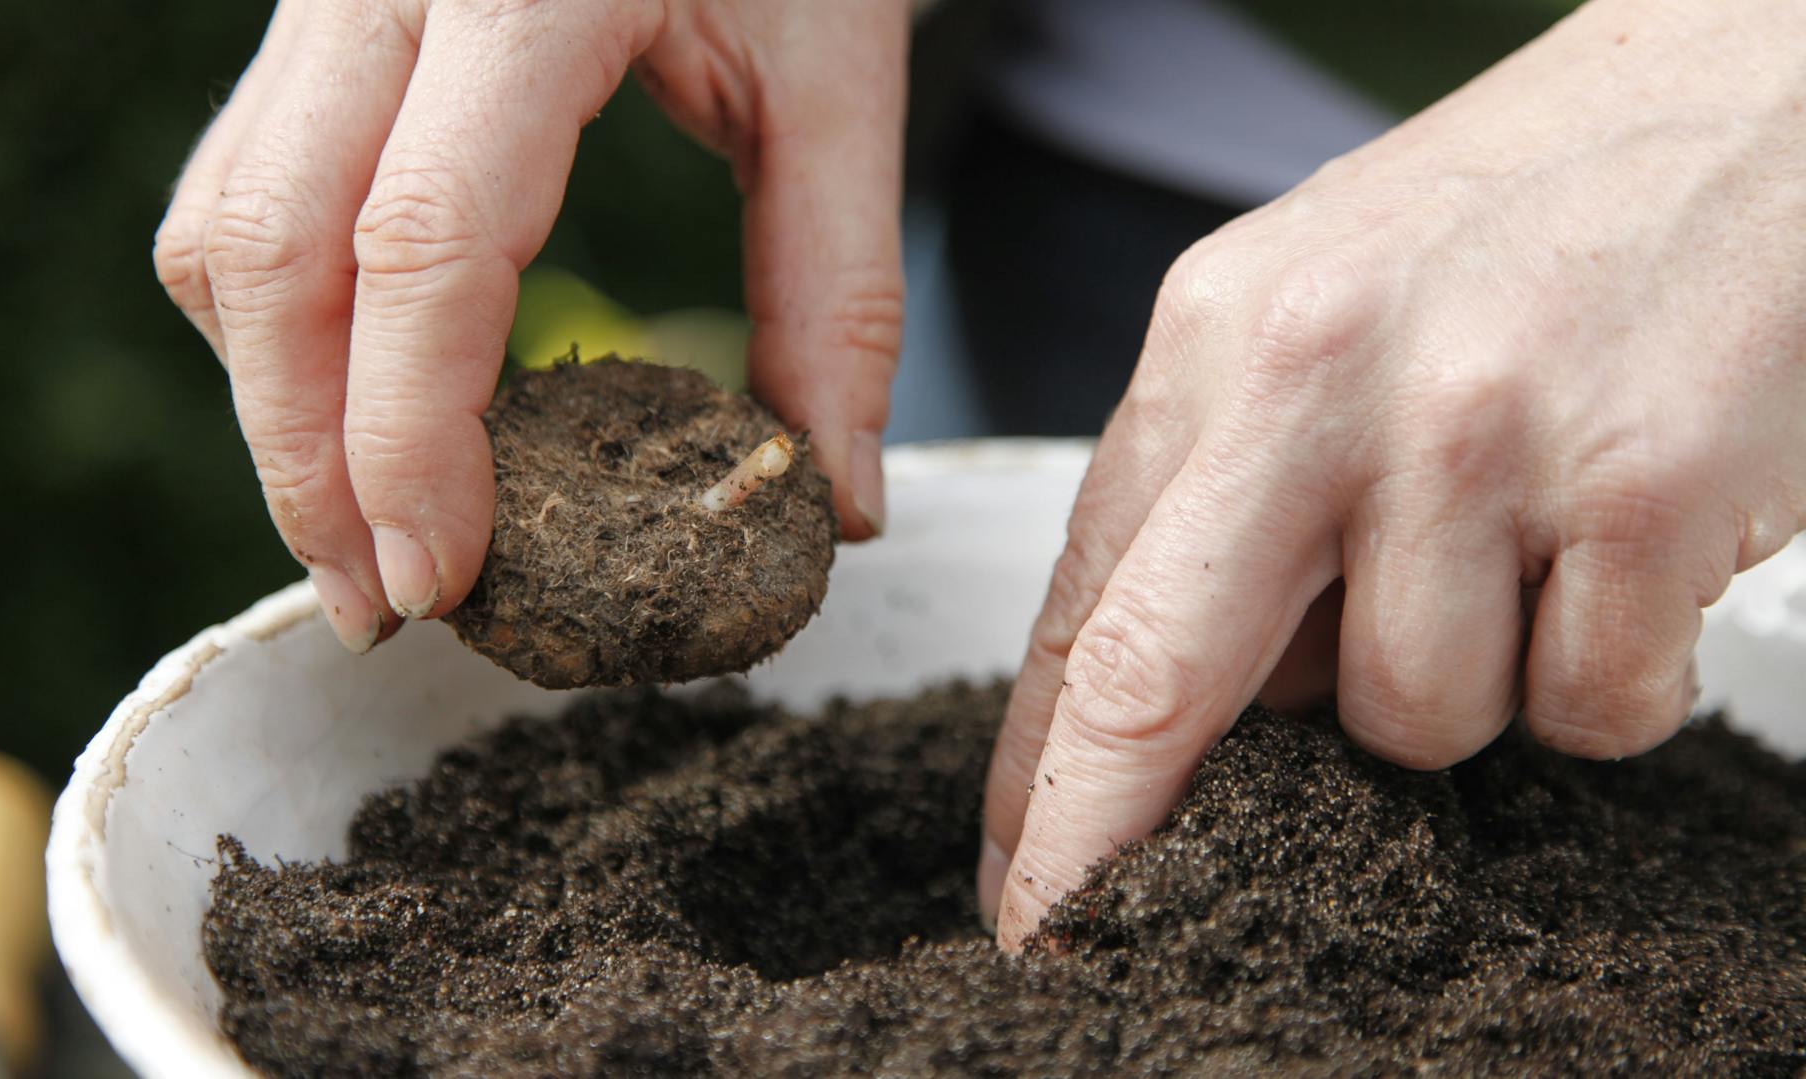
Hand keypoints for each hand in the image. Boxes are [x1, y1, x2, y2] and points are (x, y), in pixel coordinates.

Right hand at [155, 0, 907, 652]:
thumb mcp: (837, 79)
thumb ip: (837, 290)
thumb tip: (834, 508)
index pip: (421, 241)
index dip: (410, 436)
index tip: (442, 577)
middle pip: (277, 256)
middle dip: (308, 462)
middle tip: (383, 604)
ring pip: (228, 230)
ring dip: (274, 406)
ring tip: (364, 533)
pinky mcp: (310, 27)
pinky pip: (238, 193)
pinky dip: (274, 329)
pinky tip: (351, 407)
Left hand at [980, 0, 1805, 948]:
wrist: (1764, 90)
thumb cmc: (1533, 213)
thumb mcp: (1318, 306)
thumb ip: (1226, 486)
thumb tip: (1175, 703)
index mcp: (1222, 335)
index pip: (1088, 600)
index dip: (1038, 772)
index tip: (1016, 879)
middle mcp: (1327, 375)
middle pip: (1163, 680)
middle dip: (1106, 832)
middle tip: (1077, 917)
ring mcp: (1483, 431)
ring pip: (1411, 723)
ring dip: (1467, 686)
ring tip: (1524, 549)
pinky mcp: (1647, 487)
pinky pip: (1586, 710)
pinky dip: (1607, 673)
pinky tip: (1623, 551)